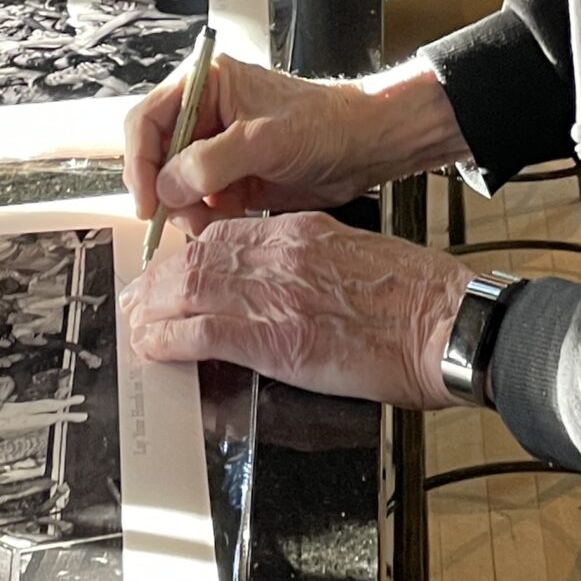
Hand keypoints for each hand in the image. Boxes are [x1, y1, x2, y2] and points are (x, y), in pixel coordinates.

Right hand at [122, 53, 471, 233]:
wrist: (365, 147)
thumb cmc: (325, 124)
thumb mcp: (263, 140)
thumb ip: (209, 163)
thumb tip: (166, 188)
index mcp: (205, 83)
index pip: (147, 121)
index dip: (140, 162)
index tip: (147, 200)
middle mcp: (204, 113)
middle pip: (156, 156)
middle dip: (163, 190)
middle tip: (174, 219)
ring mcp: (216, 146)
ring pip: (175, 184)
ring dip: (184, 208)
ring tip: (206, 221)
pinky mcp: (231, 175)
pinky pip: (200, 201)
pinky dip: (204, 217)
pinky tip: (222, 221)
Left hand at [123, 212, 472, 410]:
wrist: (444, 323)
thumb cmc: (416, 298)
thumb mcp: (356, 256)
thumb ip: (311, 262)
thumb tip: (283, 284)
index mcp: (301, 232)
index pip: (225, 236)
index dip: (187, 256)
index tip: (171, 271)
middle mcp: (279, 255)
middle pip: (196, 260)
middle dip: (157, 282)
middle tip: (137, 300)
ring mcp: (274, 295)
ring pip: (188, 291)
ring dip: (152, 311)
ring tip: (136, 326)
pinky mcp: (275, 339)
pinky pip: (202, 334)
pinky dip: (169, 341)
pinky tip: (154, 348)